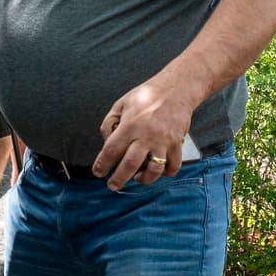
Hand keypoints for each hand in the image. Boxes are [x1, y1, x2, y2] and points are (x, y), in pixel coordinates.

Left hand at [92, 73, 196, 188]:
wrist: (176, 89)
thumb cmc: (146, 95)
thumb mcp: (121, 103)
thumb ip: (110, 122)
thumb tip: (106, 142)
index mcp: (130, 124)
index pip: (112, 149)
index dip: (102, 163)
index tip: (97, 172)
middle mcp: (146, 135)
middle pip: (130, 164)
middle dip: (119, 179)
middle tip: (112, 186)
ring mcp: (163, 140)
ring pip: (153, 170)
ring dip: (144, 179)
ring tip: (137, 179)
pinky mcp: (177, 143)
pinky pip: (173, 166)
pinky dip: (166, 173)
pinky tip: (158, 171)